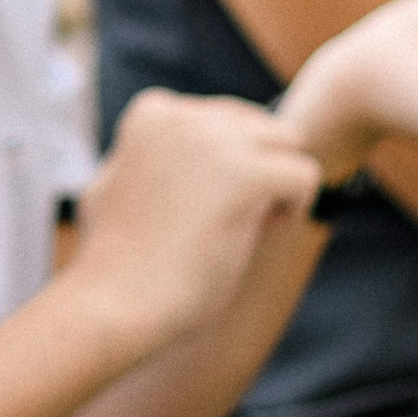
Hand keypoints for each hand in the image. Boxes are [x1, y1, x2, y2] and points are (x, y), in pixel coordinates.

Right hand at [74, 89, 321, 359]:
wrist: (112, 304)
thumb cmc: (114, 260)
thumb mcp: (117, 185)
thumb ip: (148, 156)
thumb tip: (156, 144)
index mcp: (153, 112)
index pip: (226, 118)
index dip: (226, 161)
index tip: (198, 203)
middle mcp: (182, 114)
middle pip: (260, 126)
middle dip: (256, 167)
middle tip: (225, 219)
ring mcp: (211, 140)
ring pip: (287, 142)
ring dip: (277, 184)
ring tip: (247, 226)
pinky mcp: (241, 175)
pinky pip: (304, 174)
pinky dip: (295, 208)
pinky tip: (264, 233)